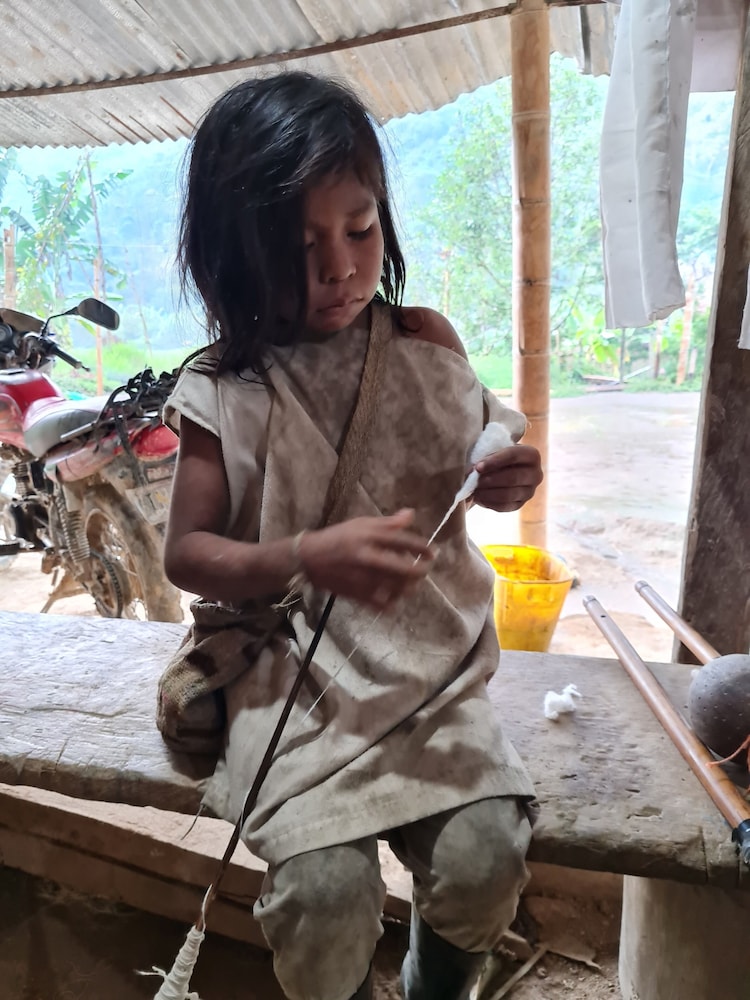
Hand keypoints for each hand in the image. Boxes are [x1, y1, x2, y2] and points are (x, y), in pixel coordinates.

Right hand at [299, 508, 434, 609]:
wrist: (309, 558)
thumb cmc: (338, 537)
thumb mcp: (361, 523)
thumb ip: (388, 522)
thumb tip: (411, 515)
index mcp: (369, 536)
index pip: (403, 541)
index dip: (422, 548)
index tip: (433, 553)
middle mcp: (368, 557)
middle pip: (403, 568)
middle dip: (419, 571)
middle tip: (425, 570)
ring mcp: (362, 578)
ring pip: (395, 588)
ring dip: (408, 587)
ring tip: (411, 583)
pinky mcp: (356, 594)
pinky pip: (382, 603)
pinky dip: (392, 602)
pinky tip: (394, 597)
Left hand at [472, 445, 542, 511]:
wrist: (501, 469)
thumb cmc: (496, 456)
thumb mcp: (494, 450)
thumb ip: (488, 456)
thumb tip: (475, 470)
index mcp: (531, 455)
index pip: (514, 456)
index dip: (494, 461)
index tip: (478, 467)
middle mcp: (536, 474)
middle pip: (513, 478)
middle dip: (490, 480)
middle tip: (473, 481)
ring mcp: (530, 492)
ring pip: (508, 494)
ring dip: (487, 493)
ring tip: (473, 490)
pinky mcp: (520, 504)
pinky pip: (504, 506)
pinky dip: (488, 502)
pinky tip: (478, 498)